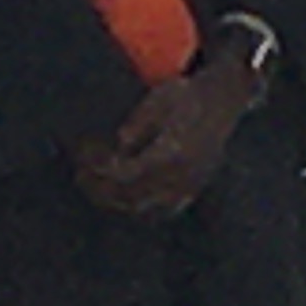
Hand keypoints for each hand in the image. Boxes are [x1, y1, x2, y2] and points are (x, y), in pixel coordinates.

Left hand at [69, 55, 251, 220]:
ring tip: (97, 189)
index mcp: (170, 154)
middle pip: (132, 197)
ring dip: (118, 202)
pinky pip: (163, 209)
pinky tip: (125, 197)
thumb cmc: (188, 96)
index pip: (125, 175)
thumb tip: (119, 148)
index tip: (84, 162)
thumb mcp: (157, 102)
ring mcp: (190, 185)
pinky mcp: (195, 187)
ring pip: (146, 208)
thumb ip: (136, 127)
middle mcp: (181, 176)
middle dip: (102, 190)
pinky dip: (140, 206)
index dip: (101, 172)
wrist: (225, 99)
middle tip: (81, 178)